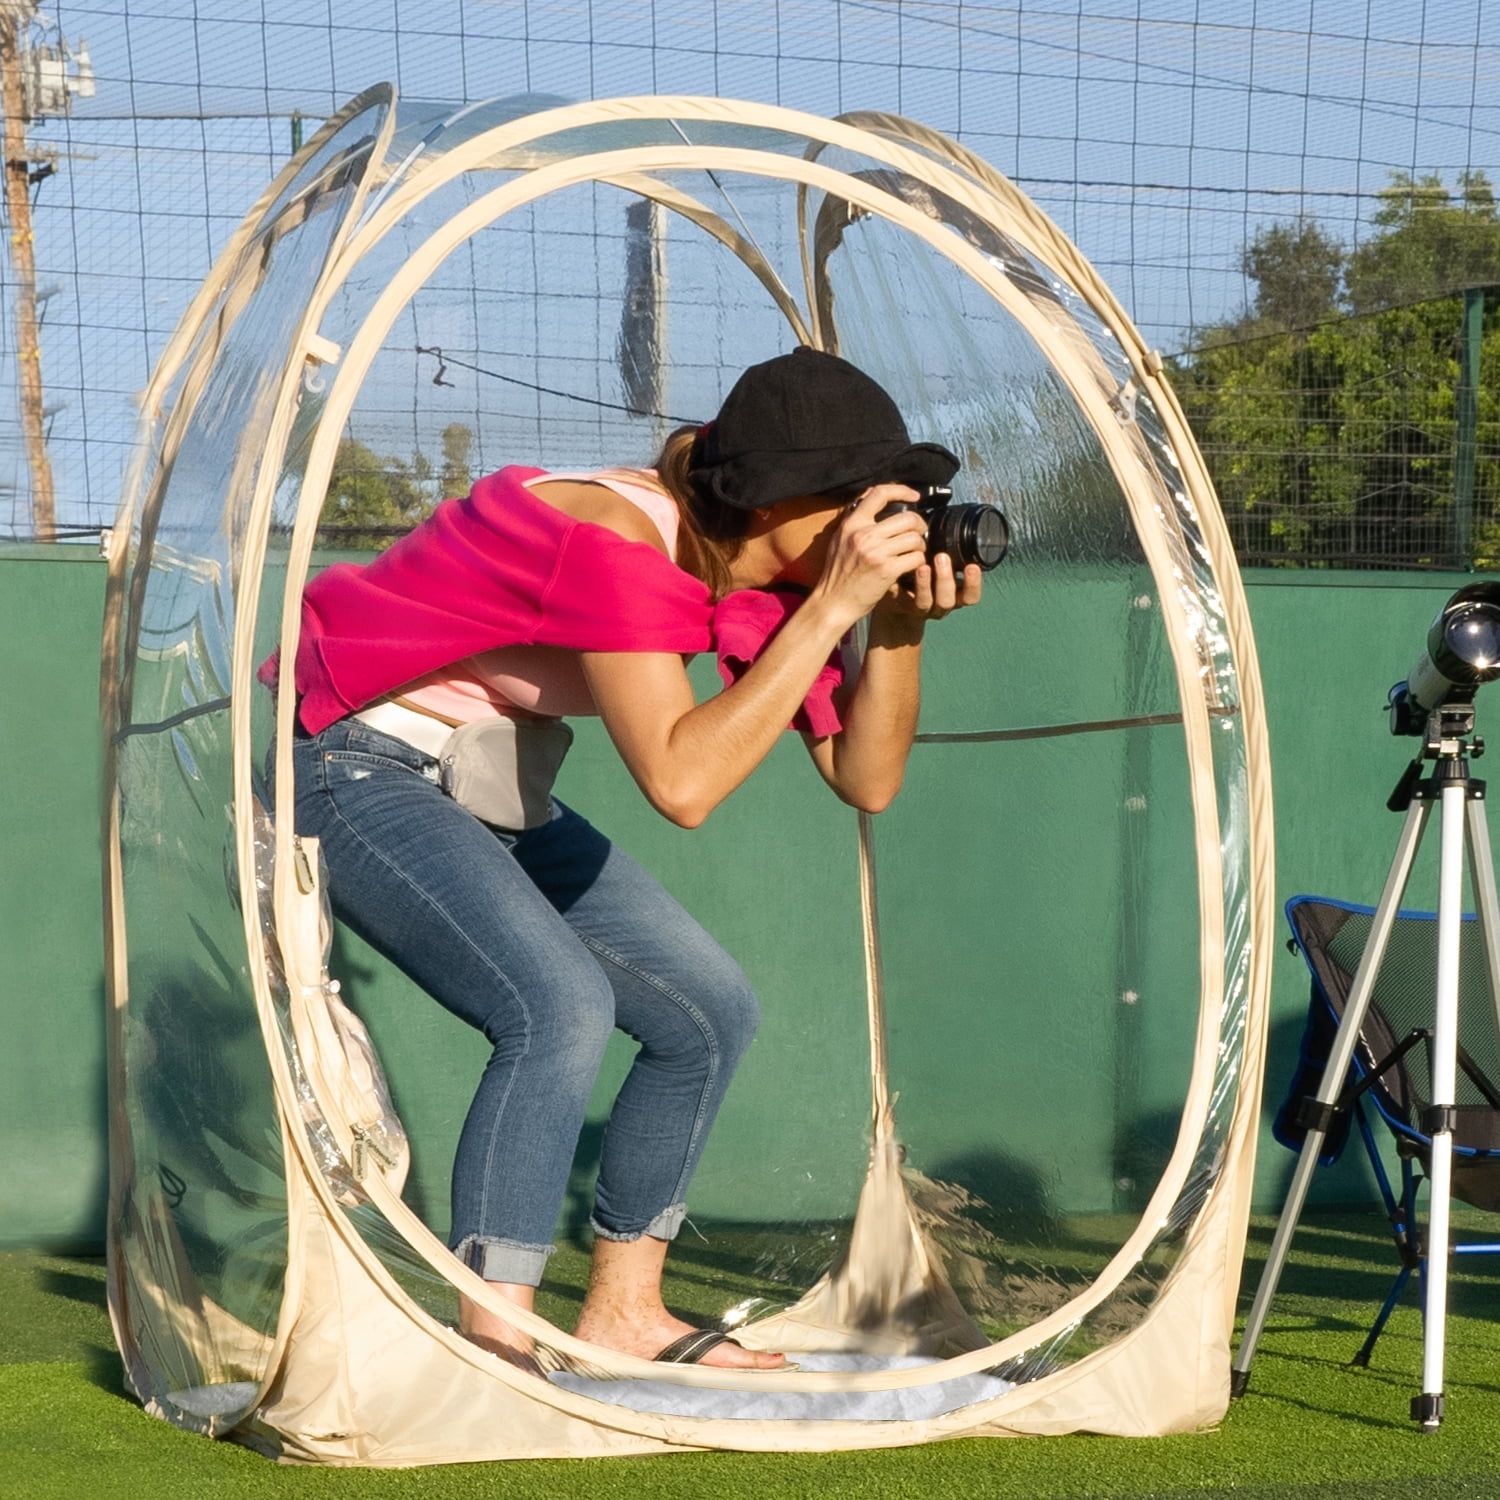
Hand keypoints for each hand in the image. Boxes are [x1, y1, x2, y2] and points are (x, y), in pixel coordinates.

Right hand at [807, 485, 930, 630]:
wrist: (833, 603)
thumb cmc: (837, 575)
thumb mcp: (839, 540)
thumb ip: (855, 522)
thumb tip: (873, 501)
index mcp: (852, 524)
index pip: (879, 493)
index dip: (901, 490)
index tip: (914, 496)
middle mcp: (864, 535)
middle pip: (907, 518)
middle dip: (920, 525)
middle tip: (919, 533)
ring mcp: (876, 552)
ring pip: (914, 538)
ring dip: (920, 546)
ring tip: (915, 552)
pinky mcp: (886, 570)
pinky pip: (915, 558)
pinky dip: (919, 562)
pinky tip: (912, 566)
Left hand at [873, 550, 983, 625]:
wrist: (896, 596)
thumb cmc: (919, 574)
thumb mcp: (934, 564)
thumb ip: (943, 551)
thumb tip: (944, 516)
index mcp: (953, 593)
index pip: (971, 594)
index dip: (974, 583)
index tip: (973, 566)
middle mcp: (941, 602)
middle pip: (952, 599)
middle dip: (947, 579)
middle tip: (942, 557)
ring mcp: (924, 607)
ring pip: (933, 602)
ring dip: (929, 583)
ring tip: (923, 565)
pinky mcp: (905, 606)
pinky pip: (911, 601)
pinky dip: (913, 586)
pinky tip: (906, 572)